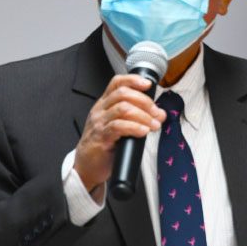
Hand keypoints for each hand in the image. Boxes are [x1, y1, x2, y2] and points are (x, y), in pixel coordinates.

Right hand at [74, 74, 166, 193]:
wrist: (87, 165)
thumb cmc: (104, 144)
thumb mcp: (118, 124)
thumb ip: (137, 116)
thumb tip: (159, 114)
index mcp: (104, 103)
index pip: (117, 82)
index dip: (133, 80)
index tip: (148, 85)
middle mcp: (101, 110)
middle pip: (123, 94)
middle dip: (144, 101)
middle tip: (156, 113)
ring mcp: (99, 123)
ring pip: (123, 109)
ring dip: (143, 115)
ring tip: (154, 124)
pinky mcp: (101, 137)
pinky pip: (118, 127)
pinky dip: (134, 127)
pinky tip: (143, 131)